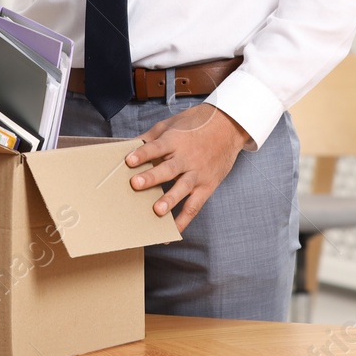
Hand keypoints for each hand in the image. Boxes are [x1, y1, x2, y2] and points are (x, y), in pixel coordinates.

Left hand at [126, 105, 251, 230]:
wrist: (228, 126)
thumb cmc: (196, 124)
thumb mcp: (171, 124)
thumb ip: (151, 137)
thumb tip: (127, 146)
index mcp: (176, 140)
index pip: (157, 147)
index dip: (143, 154)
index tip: (128, 160)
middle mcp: (187, 158)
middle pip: (168, 169)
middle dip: (152, 177)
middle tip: (136, 184)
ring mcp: (198, 173)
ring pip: (183, 188)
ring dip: (169, 200)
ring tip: (157, 210)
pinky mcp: (207, 186)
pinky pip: (195, 206)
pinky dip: (184, 220)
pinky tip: (171, 231)